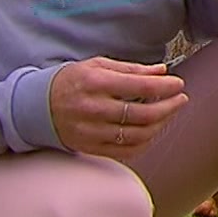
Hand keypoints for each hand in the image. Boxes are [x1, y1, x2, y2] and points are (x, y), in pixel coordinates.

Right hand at [49, 57, 187, 160]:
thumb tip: (162, 70)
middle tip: (181, 99)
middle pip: (143, 114)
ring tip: (168, 113)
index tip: (179, 84)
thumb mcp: (97, 65)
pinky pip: (127, 151)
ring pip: (138, 134)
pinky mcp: (91, 147)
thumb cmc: (72, 81)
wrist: (37, 107)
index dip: (165, 87)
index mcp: (95, 82)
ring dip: (160, 125)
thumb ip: (131, 69)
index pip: (140, 87)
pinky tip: (152, 130)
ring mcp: (92, 131)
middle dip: (169, 107)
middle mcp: (93, 108)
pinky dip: (145, 142)